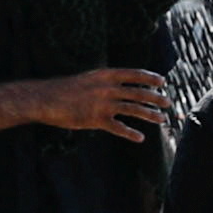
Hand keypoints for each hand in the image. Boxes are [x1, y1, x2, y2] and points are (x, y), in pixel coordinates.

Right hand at [29, 66, 173, 139]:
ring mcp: (103, 104)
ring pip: (133, 109)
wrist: (45, 99)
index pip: (134, 74)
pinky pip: (118, 128)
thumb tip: (119, 88)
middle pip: (138, 93)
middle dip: (155, 98)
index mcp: (105, 75)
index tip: (162, 81)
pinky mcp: (96, 120)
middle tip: (167, 103)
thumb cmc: (63, 90)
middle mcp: (107, 88)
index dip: (150, 78)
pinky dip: (130, 133)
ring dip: (150, 115)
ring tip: (162, 119)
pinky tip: (140, 138)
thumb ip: (104, 83)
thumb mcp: (87, 80)